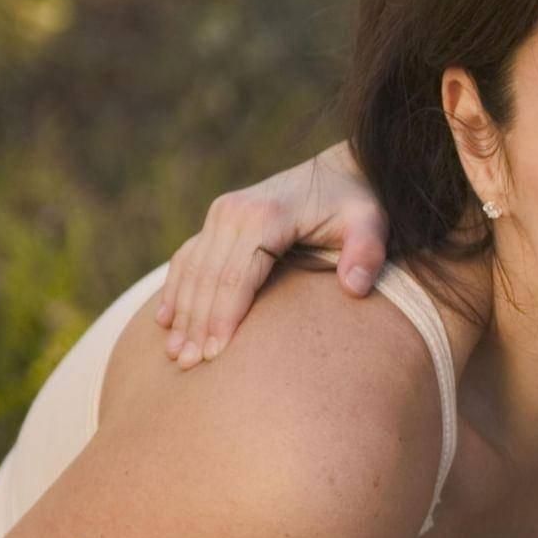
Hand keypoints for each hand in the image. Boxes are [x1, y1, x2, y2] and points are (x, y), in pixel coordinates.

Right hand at [155, 142, 390, 367]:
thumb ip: (367, 254)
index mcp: (267, 216)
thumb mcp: (372, 223)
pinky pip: (188, 257)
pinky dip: (175, 288)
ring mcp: (223, 213)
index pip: (236, 276)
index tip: (216, 354)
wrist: (343, 171)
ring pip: (192, 269)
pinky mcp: (218, 219)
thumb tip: (354, 288)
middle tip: (187, 365)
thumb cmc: (358, 205)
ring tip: (174, 354)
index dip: (225, 317)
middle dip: (197, 324)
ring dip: (181, 312)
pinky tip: (165, 321)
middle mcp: (235, 211)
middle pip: (208, 277)